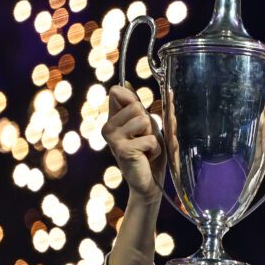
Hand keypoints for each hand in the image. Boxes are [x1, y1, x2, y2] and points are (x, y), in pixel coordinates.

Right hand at [101, 86, 166, 201]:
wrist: (150, 181)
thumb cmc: (150, 152)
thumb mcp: (147, 126)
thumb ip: (140, 107)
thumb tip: (127, 83)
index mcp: (113, 118)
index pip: (118, 92)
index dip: (133, 99)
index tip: (139, 115)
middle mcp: (108, 127)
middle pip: (136, 105)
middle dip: (149, 123)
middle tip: (144, 139)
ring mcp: (113, 138)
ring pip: (144, 120)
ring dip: (152, 135)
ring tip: (146, 147)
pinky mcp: (123, 150)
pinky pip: (150, 139)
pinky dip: (155, 149)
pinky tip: (147, 157)